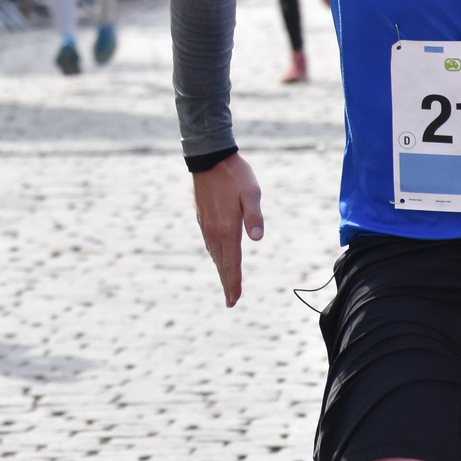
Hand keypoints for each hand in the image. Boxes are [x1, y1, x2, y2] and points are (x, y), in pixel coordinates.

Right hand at [192, 153, 263, 306]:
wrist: (209, 158)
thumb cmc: (235, 174)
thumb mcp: (251, 192)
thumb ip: (254, 216)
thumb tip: (257, 239)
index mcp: (227, 227)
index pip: (233, 261)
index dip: (234, 282)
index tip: (234, 299)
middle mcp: (214, 230)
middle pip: (222, 263)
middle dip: (227, 283)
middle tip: (230, 302)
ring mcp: (206, 225)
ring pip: (215, 254)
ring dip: (221, 271)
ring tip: (227, 284)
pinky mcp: (203, 218)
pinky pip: (210, 244)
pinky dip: (216, 256)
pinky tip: (218, 258)